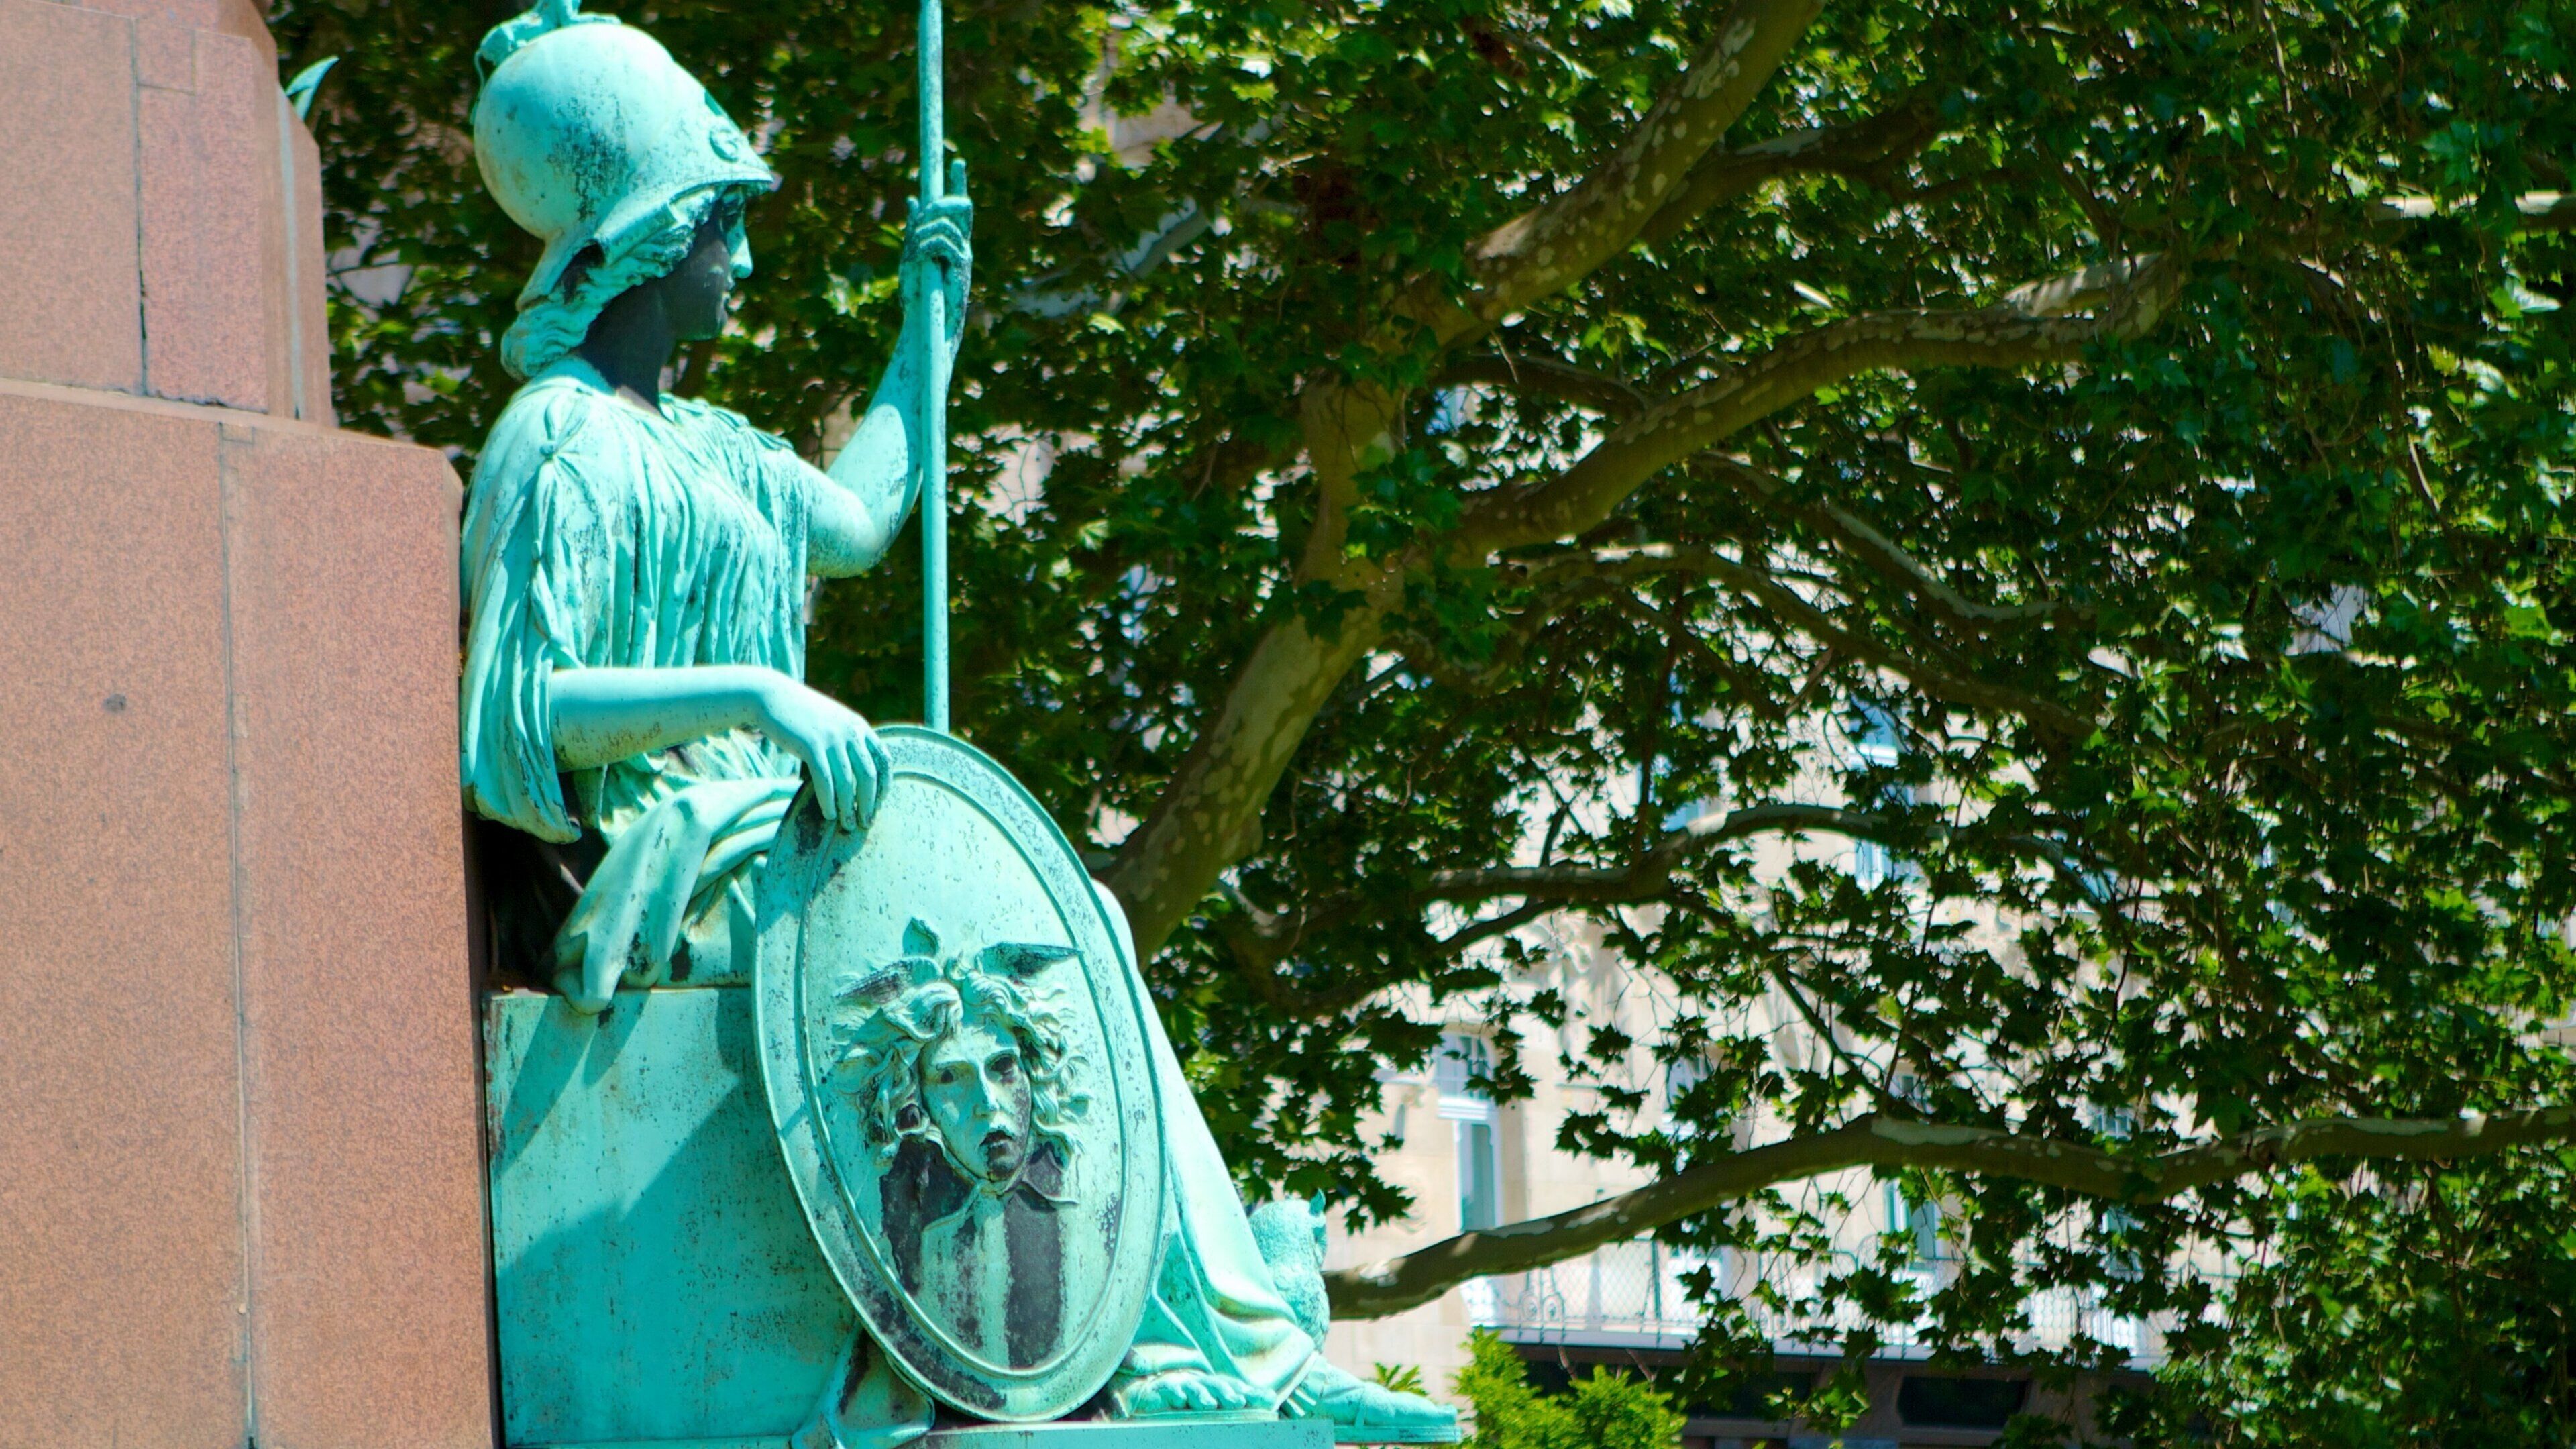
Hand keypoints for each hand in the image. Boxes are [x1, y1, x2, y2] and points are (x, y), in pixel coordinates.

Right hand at [751, 677, 892, 832]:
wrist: (772, 696)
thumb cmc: (801, 714)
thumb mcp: (833, 722)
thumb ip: (847, 741)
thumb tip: (855, 772)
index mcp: (860, 727)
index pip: (883, 761)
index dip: (883, 786)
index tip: (879, 804)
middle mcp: (851, 732)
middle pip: (869, 775)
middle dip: (870, 803)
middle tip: (866, 822)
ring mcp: (832, 738)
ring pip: (848, 781)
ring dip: (849, 807)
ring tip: (846, 824)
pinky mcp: (811, 745)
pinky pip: (825, 780)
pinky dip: (828, 800)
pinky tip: (829, 813)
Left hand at [901, 158, 972, 354]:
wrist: (927, 323)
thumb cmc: (919, 294)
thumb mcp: (912, 255)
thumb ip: (916, 229)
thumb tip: (914, 200)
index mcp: (951, 242)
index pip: (959, 207)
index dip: (959, 184)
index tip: (958, 162)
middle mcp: (962, 245)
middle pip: (960, 207)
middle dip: (941, 202)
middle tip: (922, 211)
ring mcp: (963, 255)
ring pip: (945, 223)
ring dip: (922, 232)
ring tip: (912, 254)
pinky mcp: (961, 267)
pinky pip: (942, 242)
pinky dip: (925, 246)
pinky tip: (917, 260)